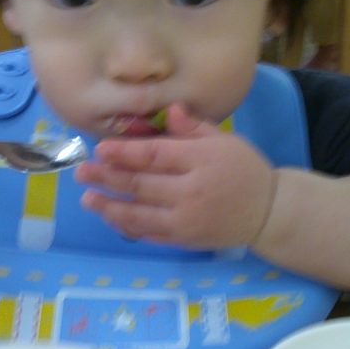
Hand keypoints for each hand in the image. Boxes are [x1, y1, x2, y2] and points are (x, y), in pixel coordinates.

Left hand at [74, 103, 277, 249]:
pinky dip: (128, 225)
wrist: (267, 211)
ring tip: (87, 198)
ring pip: (139, 213)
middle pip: (140, 184)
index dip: (124, 153)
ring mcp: (186, 219)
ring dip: (109, 206)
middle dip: (107, 178)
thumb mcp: (224, 140)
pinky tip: (111, 216)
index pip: (155, 155)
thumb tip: (172, 110)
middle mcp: (191, 191)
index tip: (101, 149)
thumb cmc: (244, 169)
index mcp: (201, 160)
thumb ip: (194, 128)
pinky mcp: (184, 239)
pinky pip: (149, 233)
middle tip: (82, 172)